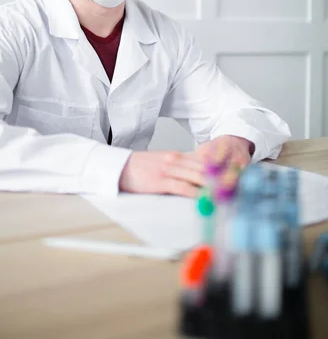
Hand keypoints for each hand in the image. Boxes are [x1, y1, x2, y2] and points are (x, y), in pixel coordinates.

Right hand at [119, 135, 252, 196]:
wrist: (119, 166)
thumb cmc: (139, 168)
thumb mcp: (160, 163)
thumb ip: (178, 168)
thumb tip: (194, 178)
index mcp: (176, 156)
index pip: (203, 161)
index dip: (220, 168)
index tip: (235, 176)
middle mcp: (175, 160)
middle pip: (204, 168)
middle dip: (222, 177)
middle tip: (237, 186)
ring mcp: (168, 170)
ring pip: (197, 177)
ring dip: (213, 186)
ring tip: (227, 193)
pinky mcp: (161, 181)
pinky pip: (182, 187)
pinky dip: (195, 193)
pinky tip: (205, 198)